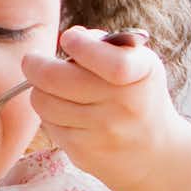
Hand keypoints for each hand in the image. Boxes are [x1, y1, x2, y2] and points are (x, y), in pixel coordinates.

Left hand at [23, 26, 184, 190]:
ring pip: (42, 101)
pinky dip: (50, 114)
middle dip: (35, 64)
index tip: (69, 39)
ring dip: (41, 90)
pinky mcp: (83, 153)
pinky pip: (47, 124)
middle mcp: (126, 106)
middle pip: (53, 78)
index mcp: (141, 75)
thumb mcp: (138, 63)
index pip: (112, 62)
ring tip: (55, 89)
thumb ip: (105, 44)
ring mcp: (104, 132)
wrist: (155, 152)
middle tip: (35, 61)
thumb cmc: (138, 95)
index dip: (81, 45)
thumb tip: (71, 37)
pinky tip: (66, 113)